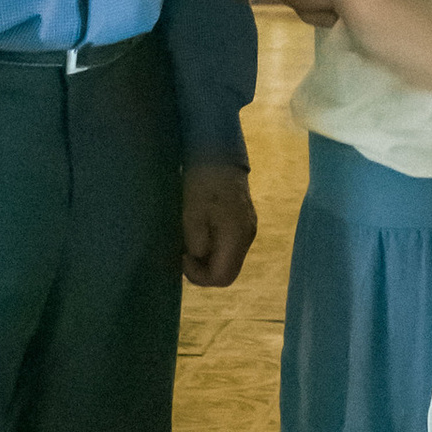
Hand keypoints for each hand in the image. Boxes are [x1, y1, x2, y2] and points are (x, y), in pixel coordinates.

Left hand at [182, 159, 257, 288]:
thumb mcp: (192, 213)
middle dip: (203, 270)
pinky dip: (214, 248)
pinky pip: (229, 247)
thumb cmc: (203, 182)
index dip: (199, 276)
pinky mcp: (244, 223)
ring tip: (189, 241)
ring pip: (228, 260)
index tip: (182, 256)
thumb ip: (196, 241)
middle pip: (227, 272)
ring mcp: (248, 230)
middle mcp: (247, 237)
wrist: (219, 154)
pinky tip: (201, 232)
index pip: (222, 277)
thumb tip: (197, 257)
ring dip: (208, 259)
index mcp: (237, 236)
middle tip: (183, 253)